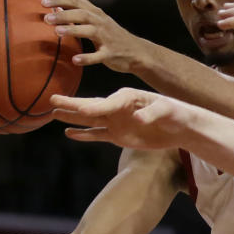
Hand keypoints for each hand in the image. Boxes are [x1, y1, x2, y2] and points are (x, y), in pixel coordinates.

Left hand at [43, 0, 146, 73]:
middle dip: (64, 15)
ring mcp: (107, 39)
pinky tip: (75, 60)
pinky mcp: (110, 54)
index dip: (60, 1)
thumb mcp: (98, 15)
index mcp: (96, 14)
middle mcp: (101, 23)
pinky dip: (87, 58)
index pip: (77, 2)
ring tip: (57, 32)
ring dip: (73, 31)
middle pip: (82, 15)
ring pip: (89, 32)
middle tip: (46, 18)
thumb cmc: (112, 33)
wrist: (137, 52)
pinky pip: (98, 56)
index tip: (43, 3)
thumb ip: (83, 1)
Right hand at [51, 89, 193, 148]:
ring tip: (52, 113)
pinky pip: (97, 135)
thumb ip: (152, 113)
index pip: (108, 103)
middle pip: (92, 106)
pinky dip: (84, 135)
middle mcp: (118, 107)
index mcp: (128, 97)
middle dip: (72, 104)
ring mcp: (116, 122)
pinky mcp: (118, 135)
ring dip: (72, 117)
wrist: (181, 128)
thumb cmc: (176, 114)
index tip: (82, 110)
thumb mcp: (168, 110)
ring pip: (89, 120)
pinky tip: (69, 133)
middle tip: (52, 99)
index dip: (96, 107)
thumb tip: (138, 120)